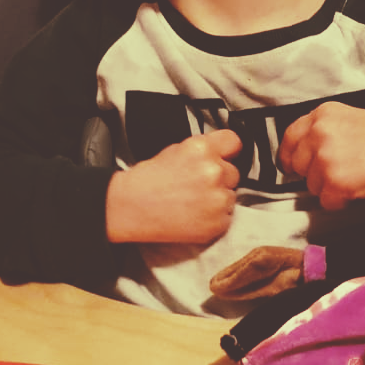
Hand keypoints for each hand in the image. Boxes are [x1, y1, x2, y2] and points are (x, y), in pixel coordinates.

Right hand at [106, 129, 240, 245]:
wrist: (130, 208)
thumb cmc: (147, 181)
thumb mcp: (173, 151)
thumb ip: (201, 150)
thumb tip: (217, 152)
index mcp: (202, 149)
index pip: (234, 142)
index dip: (228, 151)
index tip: (225, 157)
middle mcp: (213, 171)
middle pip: (233, 172)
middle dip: (219, 179)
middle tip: (197, 186)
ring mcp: (218, 198)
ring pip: (230, 196)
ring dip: (217, 199)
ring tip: (192, 202)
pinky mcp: (218, 222)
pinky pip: (226, 217)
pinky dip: (214, 218)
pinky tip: (193, 216)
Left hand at [278, 102, 364, 211]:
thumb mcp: (347, 119)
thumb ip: (322, 130)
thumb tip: (303, 153)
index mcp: (321, 115)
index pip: (289, 138)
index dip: (291, 156)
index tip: (294, 166)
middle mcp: (318, 134)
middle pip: (298, 165)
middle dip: (314, 174)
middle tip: (338, 172)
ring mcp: (325, 159)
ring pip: (311, 186)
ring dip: (329, 188)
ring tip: (354, 176)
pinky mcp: (335, 182)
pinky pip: (326, 202)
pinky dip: (341, 201)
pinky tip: (357, 188)